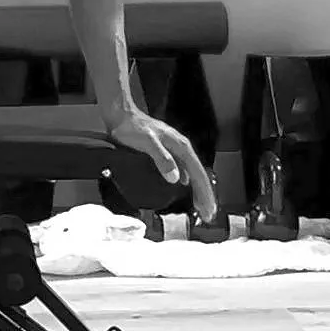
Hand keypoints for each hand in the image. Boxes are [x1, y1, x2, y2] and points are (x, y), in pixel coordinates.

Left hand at [104, 108, 218, 227]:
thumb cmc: (132, 127)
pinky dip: (186, 181)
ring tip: (201, 205)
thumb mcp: (147, 143)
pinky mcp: (167, 151)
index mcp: (181, 147)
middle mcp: (182, 148)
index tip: (207, 209)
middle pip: (198, 175)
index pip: (198, 174)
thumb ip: (162, 159)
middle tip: (208, 215)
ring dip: (197, 189)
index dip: (204, 193)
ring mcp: (175, 149)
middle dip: (205, 195)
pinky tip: (184, 186)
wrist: (121, 115)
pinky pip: (183, 169)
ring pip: (192, 173)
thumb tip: (176, 178)